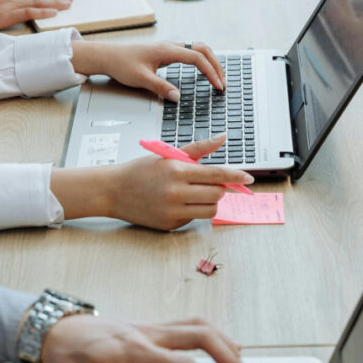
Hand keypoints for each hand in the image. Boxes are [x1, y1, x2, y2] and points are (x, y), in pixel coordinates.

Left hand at [40, 312, 248, 362]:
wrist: (53, 334)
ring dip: (225, 343)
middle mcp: (150, 334)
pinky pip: (188, 324)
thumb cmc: (71, 362)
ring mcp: (151, 327)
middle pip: (203, 337)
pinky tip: (220, 344)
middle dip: (230, 360)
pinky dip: (211, 333)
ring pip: (199, 326)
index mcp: (138, 352)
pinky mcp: (149, 327)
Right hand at [51, 133, 251, 228]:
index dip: (236, 176)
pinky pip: (194, 219)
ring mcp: (173, 211)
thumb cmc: (141, 171)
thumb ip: (198, 149)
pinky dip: (193, 211)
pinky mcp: (170, 225)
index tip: (249, 179)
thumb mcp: (168, 155)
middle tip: (208, 183)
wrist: (113, 191)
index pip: (216, 174)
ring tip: (195, 193)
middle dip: (218, 188)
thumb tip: (223, 137)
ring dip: (210, 202)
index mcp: (177, 171)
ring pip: (210, 210)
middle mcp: (176, 192)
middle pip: (217, 194)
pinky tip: (178, 203)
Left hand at [71, 41, 225, 99]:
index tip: (218, 86)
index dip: (210, 72)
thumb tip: (177, 96)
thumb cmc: (121, 64)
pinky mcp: (164, 51)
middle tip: (223, 82)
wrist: (107, 56)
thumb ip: (161, 87)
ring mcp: (168, 47)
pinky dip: (200, 60)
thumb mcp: (141, 79)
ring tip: (217, 77)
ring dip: (210, 61)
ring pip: (197, 48)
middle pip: (202, 49)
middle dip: (216, 65)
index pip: (197, 58)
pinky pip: (189, 51)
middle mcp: (170, 46)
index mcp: (167, 50)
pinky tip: (201, 70)